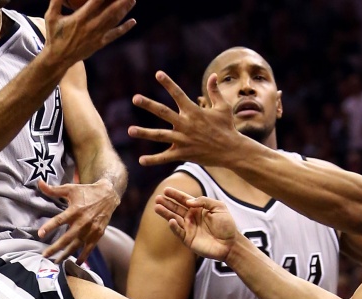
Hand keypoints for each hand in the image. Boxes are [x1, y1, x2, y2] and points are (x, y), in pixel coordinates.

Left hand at [37, 179, 119, 264]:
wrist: (108, 195)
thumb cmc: (86, 192)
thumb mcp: (70, 188)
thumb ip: (53, 190)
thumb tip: (39, 183)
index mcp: (75, 210)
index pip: (59, 220)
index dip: (49, 227)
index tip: (40, 234)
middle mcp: (83, 221)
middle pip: (67, 238)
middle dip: (55, 248)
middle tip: (44, 255)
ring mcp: (91, 229)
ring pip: (77, 245)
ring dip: (66, 254)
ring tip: (56, 262)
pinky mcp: (98, 234)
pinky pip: (89, 248)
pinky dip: (84, 256)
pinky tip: (76, 262)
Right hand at [43, 0, 136, 62]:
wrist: (58, 58)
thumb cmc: (54, 35)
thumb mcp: (51, 16)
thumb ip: (56, 1)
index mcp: (79, 18)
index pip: (95, 2)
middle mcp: (91, 27)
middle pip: (110, 11)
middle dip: (120, 1)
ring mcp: (97, 36)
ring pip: (114, 21)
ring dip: (125, 10)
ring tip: (133, 0)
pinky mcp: (100, 43)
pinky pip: (115, 34)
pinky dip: (125, 28)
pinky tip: (133, 21)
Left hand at [127, 71, 246, 166]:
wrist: (231, 150)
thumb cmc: (227, 127)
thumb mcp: (223, 107)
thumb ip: (215, 91)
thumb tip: (213, 75)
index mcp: (194, 111)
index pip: (178, 94)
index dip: (168, 83)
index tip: (158, 74)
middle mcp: (186, 124)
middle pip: (163, 112)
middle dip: (148, 105)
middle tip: (135, 98)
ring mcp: (183, 140)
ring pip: (160, 136)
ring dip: (144, 133)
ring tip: (130, 130)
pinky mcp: (183, 154)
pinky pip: (165, 157)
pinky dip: (153, 160)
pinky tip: (141, 161)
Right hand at [153, 187, 238, 260]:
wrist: (231, 244)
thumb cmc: (227, 225)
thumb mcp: (219, 207)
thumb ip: (204, 201)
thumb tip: (189, 201)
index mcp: (198, 209)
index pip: (184, 199)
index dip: (175, 195)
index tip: (166, 190)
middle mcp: (191, 218)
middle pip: (176, 208)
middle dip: (166, 203)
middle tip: (157, 198)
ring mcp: (189, 229)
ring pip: (174, 219)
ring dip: (165, 213)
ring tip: (156, 207)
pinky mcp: (188, 239)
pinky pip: (179, 232)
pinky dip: (174, 227)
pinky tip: (170, 220)